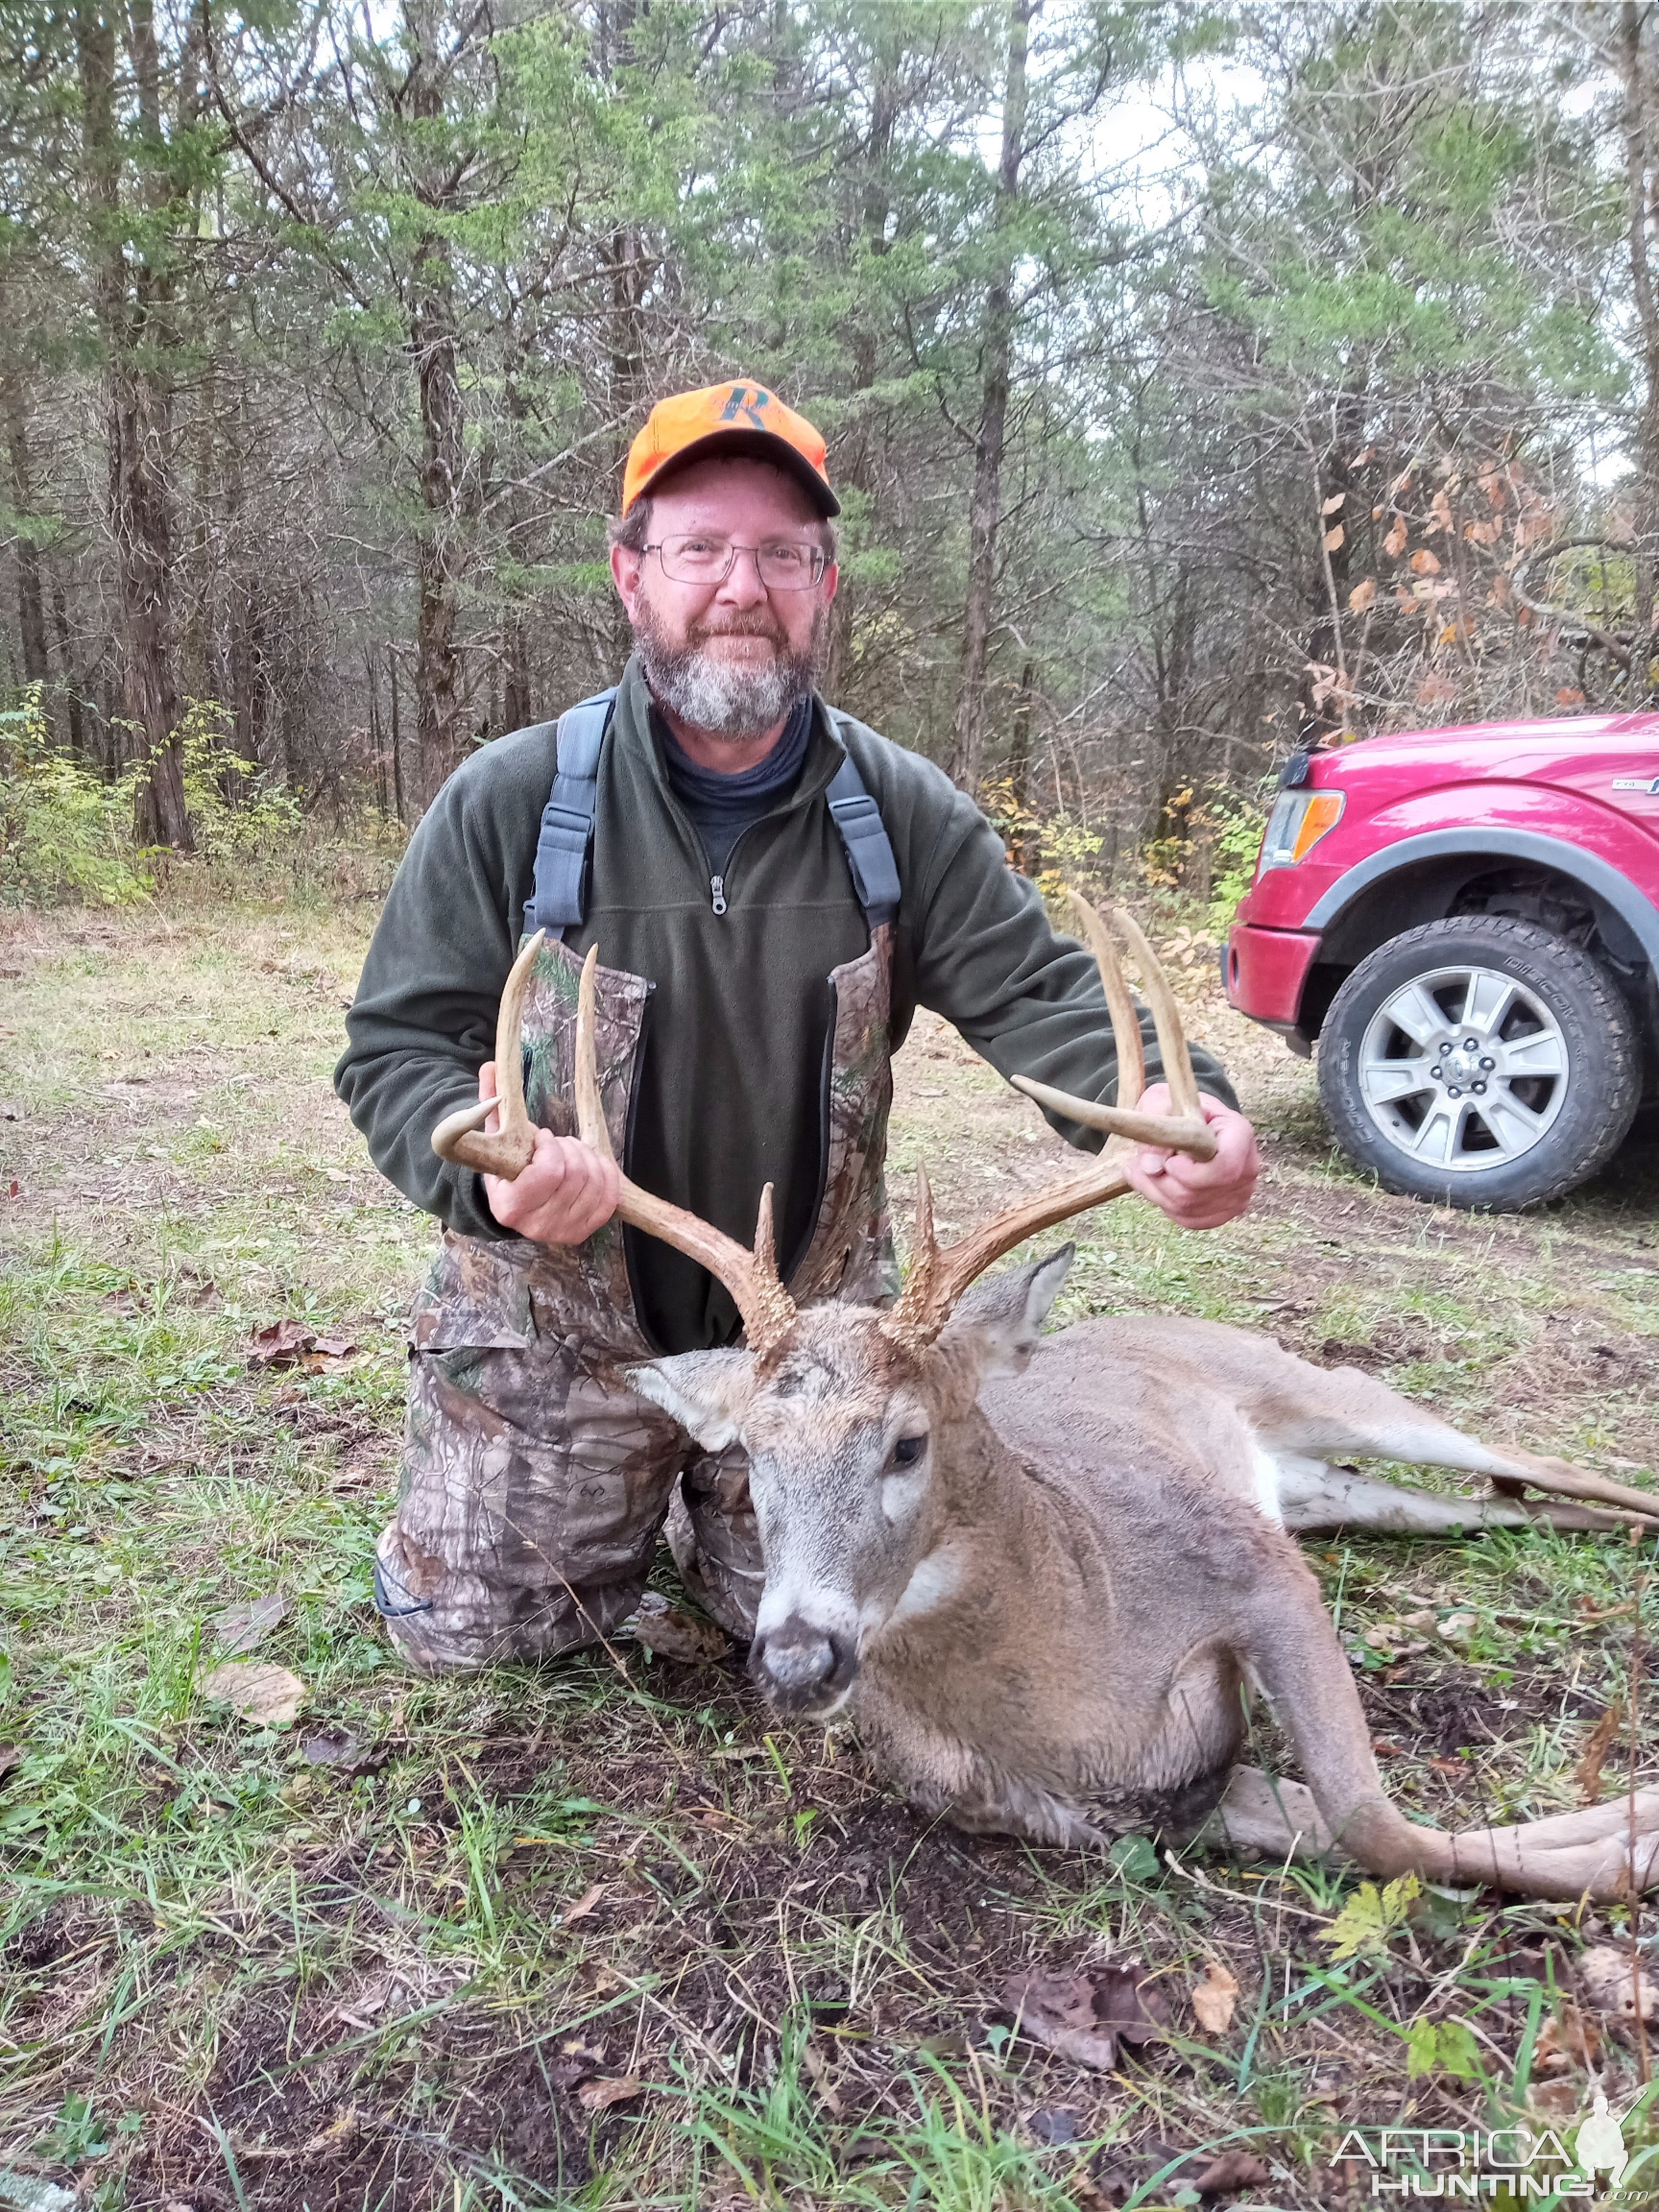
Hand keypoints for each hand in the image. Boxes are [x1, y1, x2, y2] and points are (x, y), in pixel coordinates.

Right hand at [476, 1060, 621, 1245]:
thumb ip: (491, 1103)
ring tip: (570, 1153)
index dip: (550, 1145)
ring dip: (586, 1157)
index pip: (548, 1170)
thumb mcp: (495, 1137)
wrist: (516, 1206)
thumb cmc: (506, 1167)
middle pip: (576, 1173)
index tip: (543, 1136)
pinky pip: (609, 1197)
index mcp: (511, 1206)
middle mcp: (538, 1226)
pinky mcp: (585, 1231)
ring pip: (595, 1181)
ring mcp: (564, 1232)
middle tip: (558, 1144)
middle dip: (569, 1148)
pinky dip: (605, 1174)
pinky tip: (590, 1164)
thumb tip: (491, 1066)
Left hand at [1121, 1084, 1260, 1228]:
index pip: (1225, 1166)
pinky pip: (1189, 1219)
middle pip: (1201, 1192)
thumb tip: (1150, 1164)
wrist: (1191, 1123)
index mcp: (1240, 1133)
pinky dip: (1164, 1204)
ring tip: (1138, 1170)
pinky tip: (1152, 1184)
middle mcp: (1247, 1167)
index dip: (1191, 1172)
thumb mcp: (1162, 1103)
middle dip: (1163, 1181)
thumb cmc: (1177, 1109)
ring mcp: (1239, 1194)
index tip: (1168, 1162)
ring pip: (1190, 1208)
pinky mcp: (1224, 1212)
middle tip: (1139, 1163)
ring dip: (1156, 1192)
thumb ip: (1155, 1124)